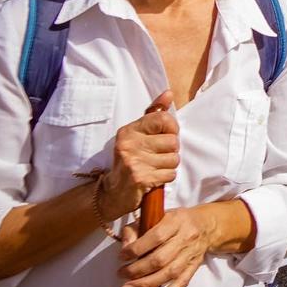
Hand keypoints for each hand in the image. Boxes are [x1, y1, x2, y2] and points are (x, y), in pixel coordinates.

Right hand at [99, 93, 178, 220]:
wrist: (113, 192)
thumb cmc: (130, 160)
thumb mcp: (137, 134)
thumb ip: (154, 114)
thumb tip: (168, 93)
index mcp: (129, 131)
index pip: (163, 119)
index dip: (172, 128)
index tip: (167, 135)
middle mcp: (129, 144)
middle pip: (172, 141)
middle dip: (170, 151)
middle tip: (157, 156)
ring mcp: (134, 162)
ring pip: (174, 159)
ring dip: (169, 165)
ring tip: (155, 167)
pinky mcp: (141, 178)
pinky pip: (170, 174)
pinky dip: (166, 177)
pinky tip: (154, 177)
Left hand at [118, 203, 217, 286]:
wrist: (206, 225)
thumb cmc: (176, 221)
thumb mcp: (157, 216)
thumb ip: (137, 228)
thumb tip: (125, 247)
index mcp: (176, 221)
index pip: (155, 237)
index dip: (136, 249)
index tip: (122, 256)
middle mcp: (186, 238)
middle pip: (160, 259)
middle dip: (137, 270)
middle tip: (122, 274)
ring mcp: (191, 254)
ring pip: (169, 273)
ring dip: (146, 284)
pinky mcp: (194, 266)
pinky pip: (181, 283)